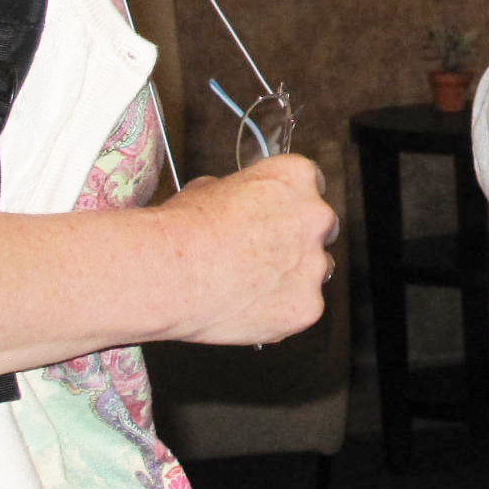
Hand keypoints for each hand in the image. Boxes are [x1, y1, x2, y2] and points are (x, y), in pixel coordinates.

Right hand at [156, 152, 338, 345]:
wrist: (168, 272)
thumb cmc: (182, 229)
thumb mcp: (209, 188)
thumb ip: (240, 194)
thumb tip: (237, 204)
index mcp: (295, 177)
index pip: (310, 186)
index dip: (289, 205)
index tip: (275, 218)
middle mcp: (316, 216)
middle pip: (320, 229)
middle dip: (296, 242)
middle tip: (261, 257)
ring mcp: (315, 264)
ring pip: (315, 271)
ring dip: (293, 277)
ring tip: (250, 287)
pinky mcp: (308, 305)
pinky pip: (302, 307)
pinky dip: (280, 311)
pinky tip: (248, 309)